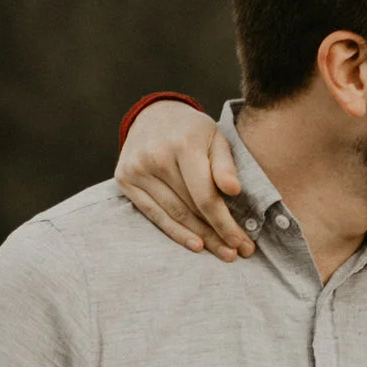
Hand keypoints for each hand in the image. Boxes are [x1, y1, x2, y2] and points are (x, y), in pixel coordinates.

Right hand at [116, 100, 253, 259]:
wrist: (153, 114)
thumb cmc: (192, 130)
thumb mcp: (216, 138)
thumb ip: (225, 164)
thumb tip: (233, 191)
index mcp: (183, 145)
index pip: (205, 196)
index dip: (224, 223)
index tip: (242, 242)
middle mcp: (156, 158)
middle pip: (191, 209)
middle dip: (217, 234)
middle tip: (237, 252)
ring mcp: (136, 170)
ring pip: (174, 215)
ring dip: (200, 238)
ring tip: (222, 252)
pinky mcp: (124, 180)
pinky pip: (153, 214)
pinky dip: (175, 232)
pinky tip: (195, 244)